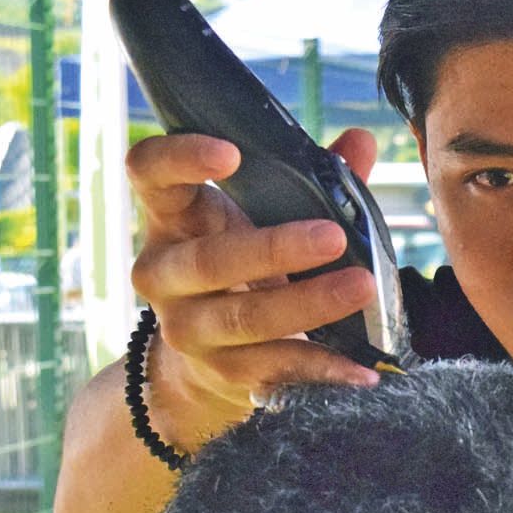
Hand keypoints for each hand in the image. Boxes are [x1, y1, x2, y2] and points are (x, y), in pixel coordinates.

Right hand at [126, 128, 381, 446]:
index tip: (231, 154)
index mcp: (171, 216)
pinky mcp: (222, 372)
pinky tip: (363, 367)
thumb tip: (361, 140)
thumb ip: (311, 177)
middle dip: (275, 249)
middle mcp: (164, 273)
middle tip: (334, 236)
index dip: (180, 159)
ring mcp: (187, 327)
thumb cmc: (246, 264)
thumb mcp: (266, 216)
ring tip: (361, 287)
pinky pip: (274, 368)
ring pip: (241, 318)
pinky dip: (323, 366)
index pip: (149, 173)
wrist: (209, 359)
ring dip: (306, 304)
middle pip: (208, 261)